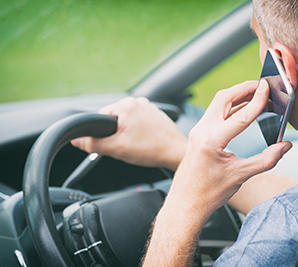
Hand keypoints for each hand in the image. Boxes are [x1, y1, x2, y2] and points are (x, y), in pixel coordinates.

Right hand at [71, 97, 186, 170]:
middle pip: (114, 119)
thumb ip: (92, 144)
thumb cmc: (151, 149)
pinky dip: (139, 133)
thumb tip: (77, 140)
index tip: (110, 144)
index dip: (101, 134)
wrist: (176, 153)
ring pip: (127, 122)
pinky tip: (145, 143)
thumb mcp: (116, 149)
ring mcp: (149, 107)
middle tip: (126, 147)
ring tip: (138, 146)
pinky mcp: (156, 115)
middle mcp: (137, 101)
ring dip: (127, 134)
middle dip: (116, 134)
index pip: (100, 117)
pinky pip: (139, 123)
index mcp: (125, 104)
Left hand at [142, 80, 291, 266]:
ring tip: (257, 94)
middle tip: (263, 85)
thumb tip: (285, 146)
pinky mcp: (198, 133)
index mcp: (212, 141)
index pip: (240, 115)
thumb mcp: (241, 176)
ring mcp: (198, 131)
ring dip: (237, 95)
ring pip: (219, 103)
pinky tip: (244, 108)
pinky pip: (216, 112)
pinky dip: (231, 106)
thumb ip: (266, 159)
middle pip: (225, 98)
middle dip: (245, 88)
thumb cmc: (209, 193)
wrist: (186, 202)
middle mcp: (202, 131)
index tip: (268, 88)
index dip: (258, 100)